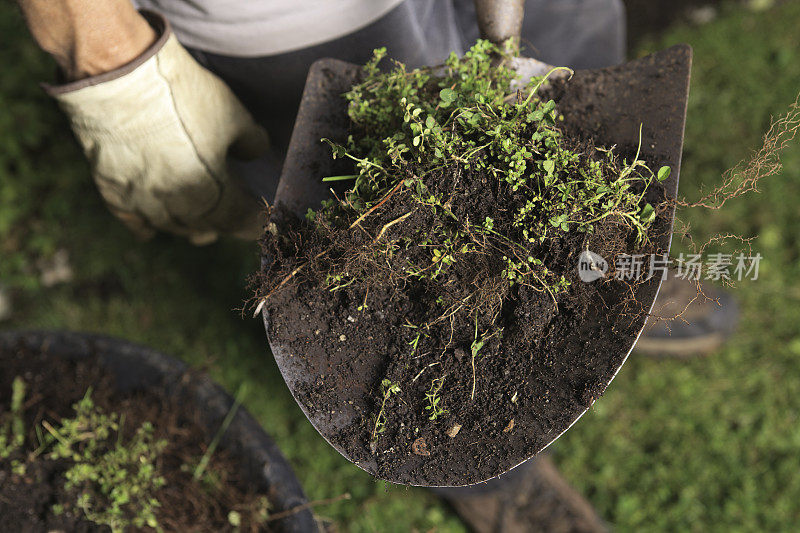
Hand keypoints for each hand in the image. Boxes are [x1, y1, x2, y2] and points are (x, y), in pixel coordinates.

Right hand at [22, 5, 268, 242]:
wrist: (119, 80)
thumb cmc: (183, 97)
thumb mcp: (234, 114)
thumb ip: (251, 141)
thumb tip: (255, 152)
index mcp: (213, 194)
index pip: (242, 221)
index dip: (256, 223)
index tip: (266, 223)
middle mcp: (179, 208)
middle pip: (208, 227)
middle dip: (225, 224)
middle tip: (236, 217)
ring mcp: (144, 203)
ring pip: (174, 228)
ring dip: (191, 227)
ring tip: (202, 228)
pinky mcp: (114, 192)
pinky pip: (134, 222)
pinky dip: (147, 227)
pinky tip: (150, 229)